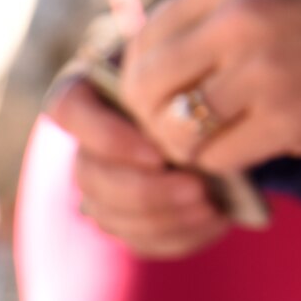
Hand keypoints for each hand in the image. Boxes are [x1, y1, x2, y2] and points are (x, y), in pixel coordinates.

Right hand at [44, 75, 229, 257]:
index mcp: (89, 89)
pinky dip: (177, 235)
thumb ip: (181, 79)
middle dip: (142, 190)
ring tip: (209, 205)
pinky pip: (138, 240)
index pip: (66, 110)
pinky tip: (216, 219)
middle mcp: (86, 140)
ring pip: (106, 214)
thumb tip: (182, 123)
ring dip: (160, 217)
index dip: (105, 139)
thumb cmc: (212, 69)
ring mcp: (103, 184)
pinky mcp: (129, 218)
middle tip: (196, 187)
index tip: (156, 153)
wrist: (233, 105)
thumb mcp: (198, 60)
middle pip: (87, 175)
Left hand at [121, 0, 300, 173]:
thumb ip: (199, 20)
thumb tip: (127, 74)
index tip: (154, 95)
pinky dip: (223, 160)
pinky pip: (217, 157)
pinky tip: (247, 143)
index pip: (142, 42)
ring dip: (186, 144)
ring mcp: (268, 69)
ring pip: (176, 130)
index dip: (137, 80)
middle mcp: (245, 18)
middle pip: (146, 89)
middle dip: (150, 117)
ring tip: (212, 134)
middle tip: (173, 125)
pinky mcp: (289, 117)